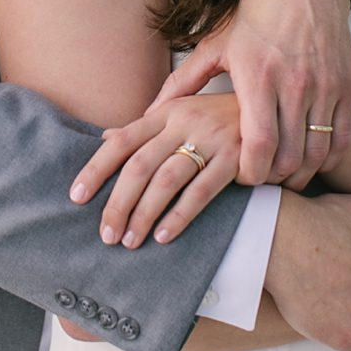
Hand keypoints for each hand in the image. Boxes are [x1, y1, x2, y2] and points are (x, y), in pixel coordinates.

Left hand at [71, 93, 240, 247]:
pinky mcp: (237, 158)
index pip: (120, 142)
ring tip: (131, 240)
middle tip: (106, 233)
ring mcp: (211, 139)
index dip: (95, 170)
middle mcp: (183, 123)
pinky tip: (164, 235)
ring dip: (145, 214)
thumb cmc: (219, 117)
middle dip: (118, 203)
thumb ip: (146, 129)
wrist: (273, 110)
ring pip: (166, 181)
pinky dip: (180, 216)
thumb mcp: (180, 113)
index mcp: (164, 112)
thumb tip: (106, 139)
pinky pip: (202, 192)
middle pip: (139, 166)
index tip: (77, 197)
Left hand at [153, 0, 350, 186]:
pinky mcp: (346, 87)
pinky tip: (312, 162)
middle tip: (262, 183)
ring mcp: (324, 87)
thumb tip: (148, 111)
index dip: (252, 171)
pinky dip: (328, 158)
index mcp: (256, 76)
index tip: (244, 179)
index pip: (258, 141)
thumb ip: (182, 82)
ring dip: (301, 172)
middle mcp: (293, 84)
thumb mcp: (213, 46)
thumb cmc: (254, 16)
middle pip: (289, 154)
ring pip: (317, 150)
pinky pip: (342, 137)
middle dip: (274, 177)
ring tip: (284, 176)